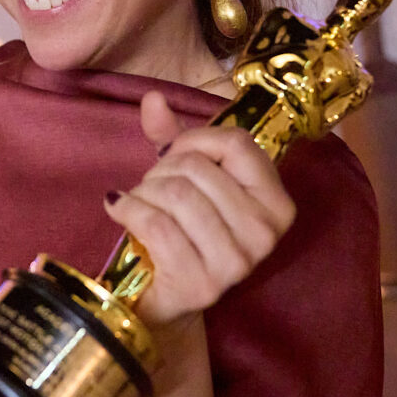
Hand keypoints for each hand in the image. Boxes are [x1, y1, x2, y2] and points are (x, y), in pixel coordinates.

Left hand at [104, 92, 295, 326]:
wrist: (165, 299)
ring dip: (143, 191)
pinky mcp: (203, 284)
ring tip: (138, 201)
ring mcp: (237, 263)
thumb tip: (152, 98)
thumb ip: (173, 138)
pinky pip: (156, 224)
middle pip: (199, 168)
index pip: (237, 144)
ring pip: (177, 193)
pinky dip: (128, 209)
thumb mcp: (184, 180)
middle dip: (161, 170)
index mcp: (276, 204)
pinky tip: (119, 210)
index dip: (195, 140)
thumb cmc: (181, 232)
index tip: (173, 153)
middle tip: (151, 186)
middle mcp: (266, 234)